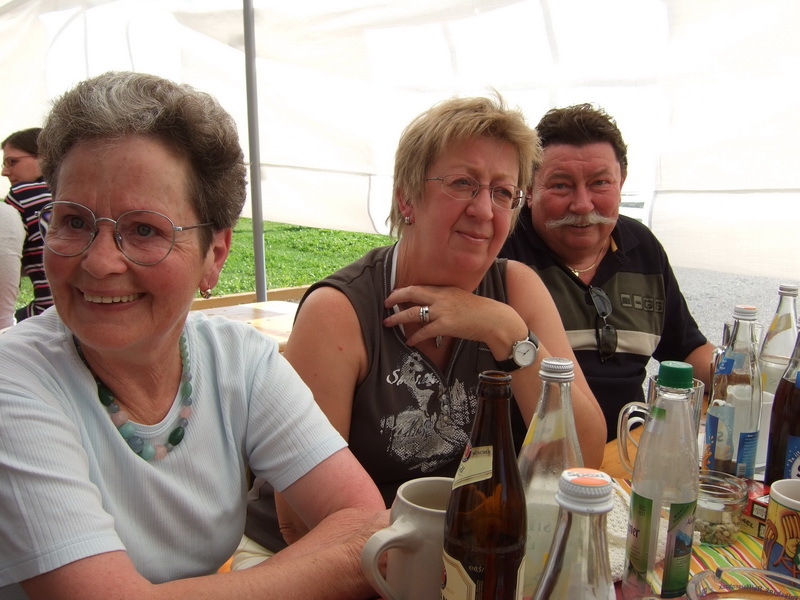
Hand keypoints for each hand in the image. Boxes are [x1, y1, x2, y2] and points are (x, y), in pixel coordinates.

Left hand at [383, 285, 525, 354]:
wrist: (494, 320)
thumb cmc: (480, 312)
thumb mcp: (461, 299)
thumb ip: (446, 300)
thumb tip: (433, 307)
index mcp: (444, 290)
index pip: (419, 287)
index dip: (404, 290)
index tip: (394, 294)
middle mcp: (441, 297)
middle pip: (412, 293)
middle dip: (395, 297)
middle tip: (384, 304)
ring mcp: (443, 311)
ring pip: (413, 313)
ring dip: (398, 318)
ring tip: (388, 323)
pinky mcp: (446, 325)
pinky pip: (424, 331)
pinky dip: (415, 337)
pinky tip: (409, 341)